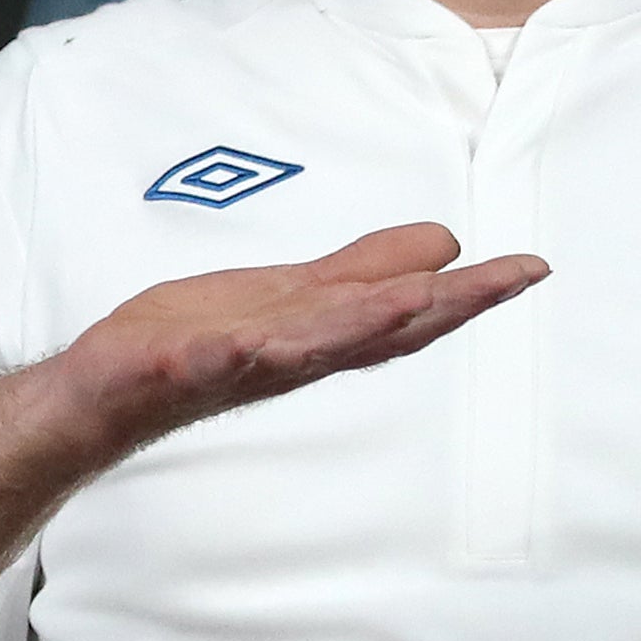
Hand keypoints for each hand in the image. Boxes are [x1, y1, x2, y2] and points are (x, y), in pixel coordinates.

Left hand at [57, 223, 544, 448]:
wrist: (109, 391)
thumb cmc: (201, 343)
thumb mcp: (292, 298)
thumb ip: (362, 275)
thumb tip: (442, 249)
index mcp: (320, 333)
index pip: (407, 313)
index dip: (470, 294)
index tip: (530, 268)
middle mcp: (292, 354)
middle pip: (376, 331)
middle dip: (442, 304)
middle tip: (506, 279)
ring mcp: (236, 364)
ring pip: (307, 347)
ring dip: (359, 324)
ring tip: (411, 297)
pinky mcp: (176, 367)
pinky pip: (208, 362)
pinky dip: (232, 354)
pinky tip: (250, 340)